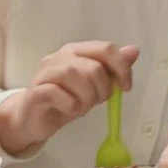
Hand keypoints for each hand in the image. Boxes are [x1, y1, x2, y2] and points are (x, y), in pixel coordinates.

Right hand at [0, 42, 140, 155]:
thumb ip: (113, 68)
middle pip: (94, 67)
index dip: (121, 68)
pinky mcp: (35, 91)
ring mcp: (44, 73)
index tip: (126, 88)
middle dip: (102, 90)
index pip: (106, 49)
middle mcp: (60, 57)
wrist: (34, 119)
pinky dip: (70, 104)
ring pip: (75, 75)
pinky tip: (69, 109)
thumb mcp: (94, 85)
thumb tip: (134, 50)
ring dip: (86, 97)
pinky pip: (56, 92)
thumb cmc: (65, 100)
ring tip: (81, 106)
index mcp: (77, 51)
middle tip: (95, 102)